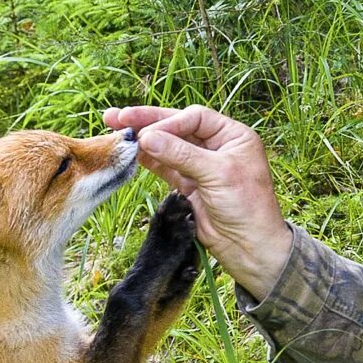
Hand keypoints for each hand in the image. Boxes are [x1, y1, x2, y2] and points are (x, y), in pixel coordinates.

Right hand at [102, 105, 292, 295]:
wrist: (249, 246)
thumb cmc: (247, 206)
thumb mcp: (217, 174)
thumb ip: (181, 154)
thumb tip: (147, 137)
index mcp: (233, 136)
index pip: (195, 118)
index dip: (169, 121)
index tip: (148, 132)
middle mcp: (216, 146)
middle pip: (177, 127)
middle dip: (147, 122)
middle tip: (117, 116)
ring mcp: (200, 165)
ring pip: (167, 146)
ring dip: (142, 139)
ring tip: (113, 128)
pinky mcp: (187, 185)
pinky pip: (164, 166)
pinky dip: (147, 159)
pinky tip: (129, 151)